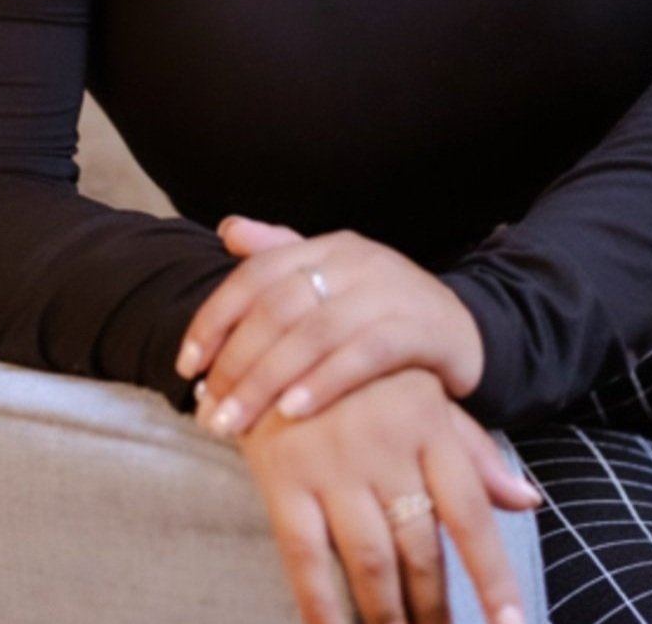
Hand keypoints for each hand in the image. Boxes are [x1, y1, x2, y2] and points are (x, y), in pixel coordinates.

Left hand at [177, 216, 484, 438]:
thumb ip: (281, 257)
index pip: (256, 273)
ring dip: (269, 380)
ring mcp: (392, 289)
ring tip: (238, 423)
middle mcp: (357, 259)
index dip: (215, 318)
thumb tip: (229, 229)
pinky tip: (295, 411)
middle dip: (236, 362)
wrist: (465, 332)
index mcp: (327, 247)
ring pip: (315, 332)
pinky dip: (325, 382)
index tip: (186, 366)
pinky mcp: (422, 326)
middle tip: (210, 412)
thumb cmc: (383, 315)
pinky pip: (365, 353)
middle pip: (279, 306)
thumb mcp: (333, 283)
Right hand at [234, 364, 539, 623]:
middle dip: (434, 608)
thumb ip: (473, 451)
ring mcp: (332, 463)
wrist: (281, 321)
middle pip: (419, 548)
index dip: (491, 573)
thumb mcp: (425, 393)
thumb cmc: (366, 367)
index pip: (469, 511)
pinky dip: (321, 606)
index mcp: (427, 421)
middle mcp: (384, 445)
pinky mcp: (283, 476)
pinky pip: (305, 557)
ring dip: (387, 615)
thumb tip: (529, 500)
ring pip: (369, 561)